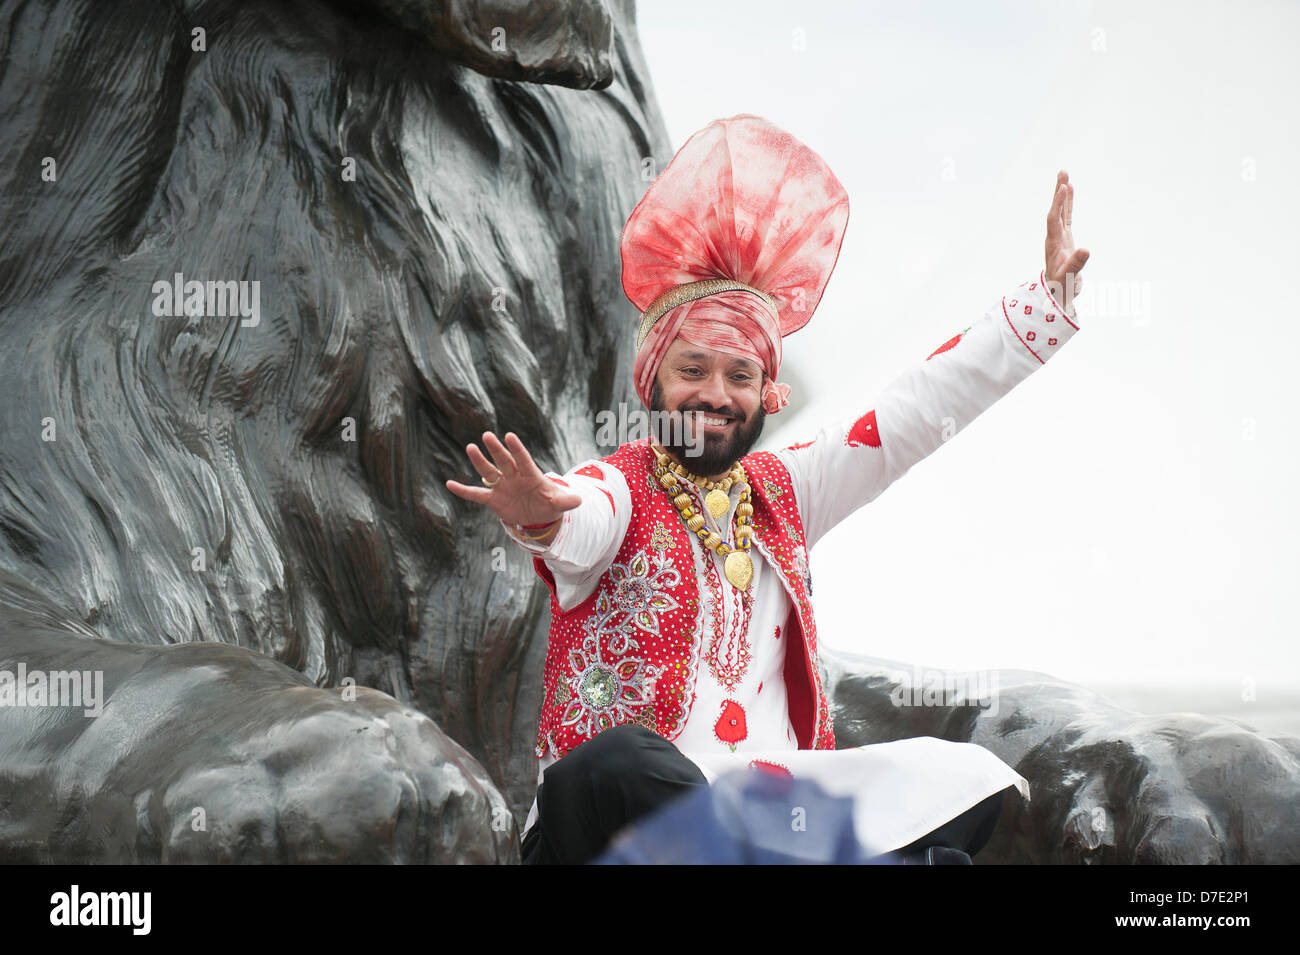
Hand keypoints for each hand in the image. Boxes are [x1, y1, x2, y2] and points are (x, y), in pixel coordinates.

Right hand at [445, 431, 581, 530]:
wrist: (538, 516)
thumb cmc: (549, 504)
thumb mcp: (559, 503)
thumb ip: (566, 501)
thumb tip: (579, 500)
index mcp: (530, 475)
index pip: (523, 460)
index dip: (517, 449)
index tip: (509, 436)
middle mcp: (514, 477)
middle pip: (504, 461)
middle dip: (496, 450)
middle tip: (487, 436)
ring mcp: (502, 487)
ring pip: (489, 472)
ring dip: (480, 461)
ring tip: (470, 447)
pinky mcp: (493, 499)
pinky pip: (476, 494)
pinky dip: (464, 490)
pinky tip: (450, 484)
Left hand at [1045, 170, 1089, 313]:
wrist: (1056, 294)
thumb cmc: (1061, 288)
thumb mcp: (1069, 279)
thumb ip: (1076, 264)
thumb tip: (1085, 249)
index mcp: (1053, 245)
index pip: (1054, 220)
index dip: (1058, 204)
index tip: (1063, 188)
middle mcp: (1054, 238)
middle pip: (1055, 211)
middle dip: (1058, 193)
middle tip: (1062, 173)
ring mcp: (1059, 237)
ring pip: (1060, 211)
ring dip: (1062, 194)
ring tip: (1064, 176)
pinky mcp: (1065, 238)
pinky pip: (1066, 217)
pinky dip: (1068, 204)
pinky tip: (1070, 191)